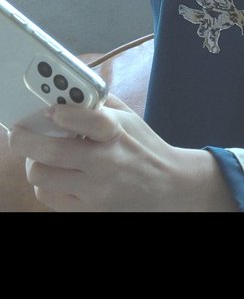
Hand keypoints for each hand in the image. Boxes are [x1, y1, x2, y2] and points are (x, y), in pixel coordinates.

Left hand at [7, 95, 235, 211]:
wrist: (168, 184)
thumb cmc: (144, 147)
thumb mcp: (130, 119)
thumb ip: (100, 104)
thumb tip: (68, 89)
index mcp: (119, 134)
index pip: (92, 121)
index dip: (66, 113)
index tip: (51, 109)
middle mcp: (107, 162)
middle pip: (51, 152)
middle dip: (25, 139)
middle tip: (19, 132)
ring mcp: (96, 189)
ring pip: (41, 175)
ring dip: (35, 162)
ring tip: (41, 155)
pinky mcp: (88, 209)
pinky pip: (46, 195)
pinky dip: (45, 183)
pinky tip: (57, 174)